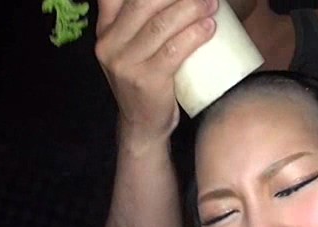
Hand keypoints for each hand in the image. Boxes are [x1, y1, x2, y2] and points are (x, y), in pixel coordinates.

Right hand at [95, 0, 217, 148]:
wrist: (143, 124)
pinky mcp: (145, 80)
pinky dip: (195, 35)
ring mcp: (125, 63)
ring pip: (160, 25)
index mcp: (105, 29)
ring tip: (212, 4)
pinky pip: (173, 50)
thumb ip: (140, 22)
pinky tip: (210, 28)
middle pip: (142, 3)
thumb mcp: (132, 48)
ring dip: (191, 9)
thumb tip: (182, 1)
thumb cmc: (147, 79)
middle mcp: (109, 43)